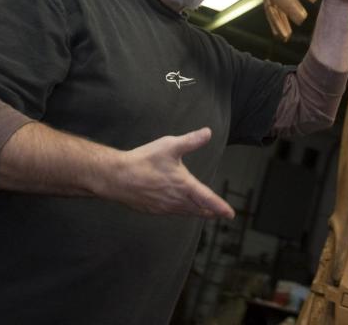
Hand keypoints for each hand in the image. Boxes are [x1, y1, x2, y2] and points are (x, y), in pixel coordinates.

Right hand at [108, 127, 234, 217]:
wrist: (117, 177)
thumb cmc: (144, 161)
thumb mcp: (170, 146)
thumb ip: (191, 140)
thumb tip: (208, 132)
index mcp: (184, 186)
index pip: (208, 199)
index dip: (220, 207)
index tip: (230, 214)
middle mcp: (176, 200)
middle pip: (198, 209)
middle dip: (210, 211)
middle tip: (219, 213)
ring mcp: (163, 207)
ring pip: (185, 212)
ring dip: (195, 212)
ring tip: (203, 211)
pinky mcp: (152, 209)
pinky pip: (171, 213)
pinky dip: (180, 211)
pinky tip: (177, 208)